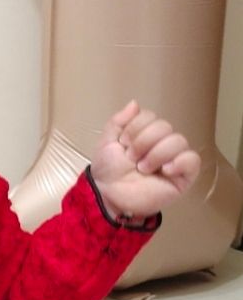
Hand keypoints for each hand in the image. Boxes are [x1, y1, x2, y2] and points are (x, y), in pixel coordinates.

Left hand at [91, 100, 200, 220]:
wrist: (107, 196)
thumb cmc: (108, 171)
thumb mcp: (107, 142)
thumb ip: (118, 122)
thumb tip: (134, 103)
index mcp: (146, 134)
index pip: (150, 116)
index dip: (134, 128)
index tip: (123, 145)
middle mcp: (162, 144)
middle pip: (164, 126)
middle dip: (143, 142)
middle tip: (131, 159)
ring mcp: (174, 160)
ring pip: (178, 140)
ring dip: (156, 154)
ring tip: (142, 169)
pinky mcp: (182, 178)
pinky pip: (193, 160)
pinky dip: (180, 161)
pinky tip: (165, 170)